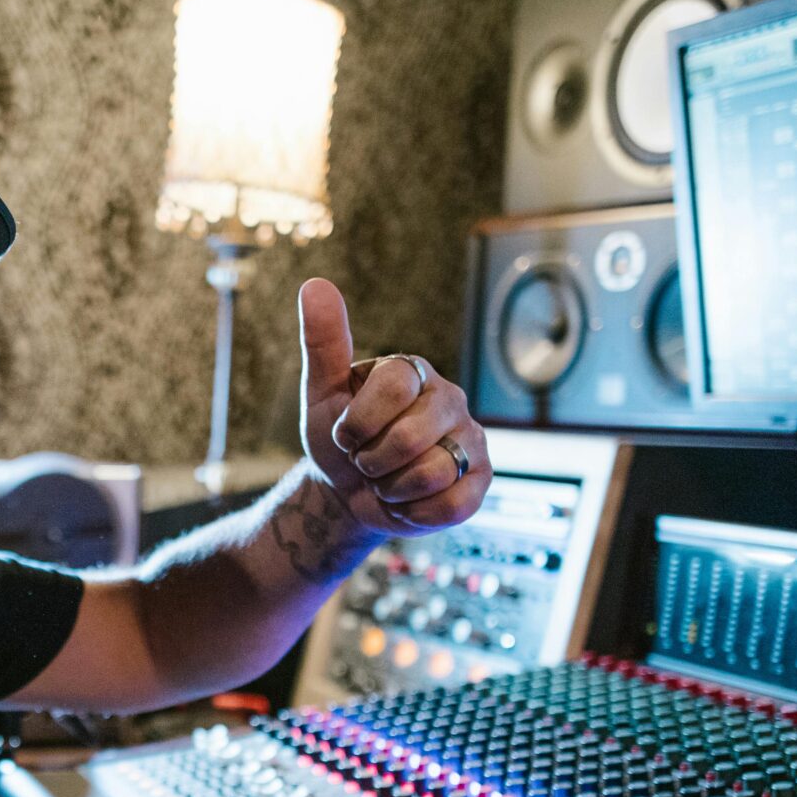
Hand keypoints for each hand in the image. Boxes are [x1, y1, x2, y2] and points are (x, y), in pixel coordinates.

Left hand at [298, 277, 489, 534]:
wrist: (350, 492)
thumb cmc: (340, 437)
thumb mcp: (322, 393)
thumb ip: (323, 342)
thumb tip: (315, 283)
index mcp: (413, 371)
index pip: (393, 387)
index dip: (358, 423)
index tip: (346, 434)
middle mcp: (450, 399)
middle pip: (410, 437)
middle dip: (371, 461)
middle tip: (366, 459)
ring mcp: (471, 439)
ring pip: (431, 473)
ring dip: (392, 489)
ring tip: (388, 479)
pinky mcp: (481, 480)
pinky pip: (451, 504)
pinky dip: (415, 513)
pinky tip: (408, 501)